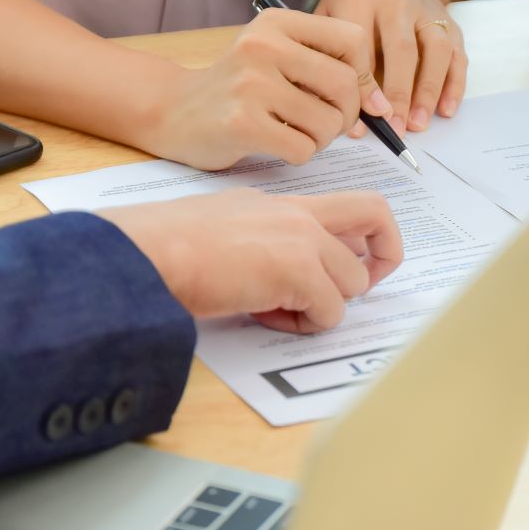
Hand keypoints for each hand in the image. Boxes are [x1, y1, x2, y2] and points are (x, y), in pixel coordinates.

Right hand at [99, 189, 403, 333]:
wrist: (143, 253)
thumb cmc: (160, 248)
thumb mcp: (218, 231)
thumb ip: (256, 244)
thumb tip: (271, 282)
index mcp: (275, 202)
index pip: (341, 205)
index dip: (355, 236)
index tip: (340, 265)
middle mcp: (295, 212)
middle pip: (375, 214)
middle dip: (385, 253)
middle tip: (354, 287)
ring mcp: (300, 238)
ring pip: (354, 280)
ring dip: (323, 307)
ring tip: (274, 310)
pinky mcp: (297, 271)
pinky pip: (331, 312)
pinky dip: (304, 326)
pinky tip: (263, 316)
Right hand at [149, 10, 392, 170]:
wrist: (173, 111)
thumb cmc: (236, 89)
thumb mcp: (276, 58)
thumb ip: (325, 68)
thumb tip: (381, 104)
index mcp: (277, 23)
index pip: (352, 39)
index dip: (364, 74)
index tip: (356, 96)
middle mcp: (263, 46)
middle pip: (345, 84)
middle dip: (347, 114)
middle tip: (328, 124)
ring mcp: (250, 84)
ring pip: (328, 122)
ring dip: (323, 138)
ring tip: (298, 133)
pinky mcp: (242, 123)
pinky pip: (303, 147)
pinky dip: (300, 154)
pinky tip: (278, 145)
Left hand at [316, 0, 467, 132]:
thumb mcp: (328, 13)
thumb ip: (327, 52)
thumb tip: (328, 106)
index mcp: (358, 1)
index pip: (361, 46)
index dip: (363, 86)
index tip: (361, 119)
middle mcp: (396, 3)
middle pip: (401, 50)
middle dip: (398, 93)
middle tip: (393, 129)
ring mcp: (426, 10)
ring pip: (435, 50)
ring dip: (429, 90)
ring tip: (419, 124)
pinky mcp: (447, 20)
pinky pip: (457, 52)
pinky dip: (455, 83)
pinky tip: (446, 110)